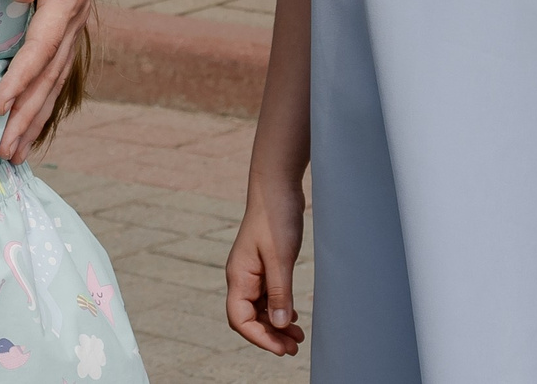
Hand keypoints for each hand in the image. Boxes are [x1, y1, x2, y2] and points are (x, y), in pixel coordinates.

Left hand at [0, 0, 100, 161]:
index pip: (42, 45)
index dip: (21, 77)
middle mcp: (72, 21)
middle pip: (50, 76)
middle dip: (27, 115)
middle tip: (5, 149)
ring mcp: (70, 32)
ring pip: (54, 83)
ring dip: (34, 119)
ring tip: (14, 153)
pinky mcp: (63, 36)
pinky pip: (54, 76)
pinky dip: (42, 105)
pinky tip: (28, 129)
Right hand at [226, 182, 306, 354]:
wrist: (277, 188)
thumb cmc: (275, 218)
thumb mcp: (280, 258)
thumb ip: (279, 292)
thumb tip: (277, 325)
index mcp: (239, 275)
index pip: (239, 318)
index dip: (258, 338)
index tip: (281, 348)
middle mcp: (242, 277)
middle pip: (248, 318)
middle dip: (269, 336)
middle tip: (294, 347)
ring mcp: (253, 272)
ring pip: (259, 309)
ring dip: (275, 326)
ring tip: (297, 337)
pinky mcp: (265, 266)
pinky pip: (267, 297)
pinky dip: (278, 310)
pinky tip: (293, 316)